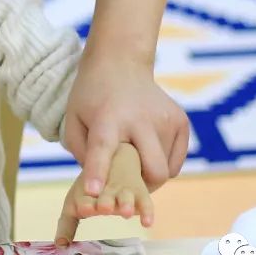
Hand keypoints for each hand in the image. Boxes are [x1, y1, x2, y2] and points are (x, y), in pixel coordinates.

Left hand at [56, 144, 153, 244]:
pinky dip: (147, 212)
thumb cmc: (90, 190)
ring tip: (125, 212)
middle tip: (103, 207)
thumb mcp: (75, 203)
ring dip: (125, 203)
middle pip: (105, 197)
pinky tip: (147, 223)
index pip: (84, 199)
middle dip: (104, 202)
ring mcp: (123, 192)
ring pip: (125, 197)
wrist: (115, 160)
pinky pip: (145, 203)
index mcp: (86, 195)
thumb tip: (59, 246)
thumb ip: (67, 225)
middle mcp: (105, 192)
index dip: (84, 204)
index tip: (83, 209)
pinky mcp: (139, 194)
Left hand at [62, 49, 188, 195]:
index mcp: (108, 118)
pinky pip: (175, 163)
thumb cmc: (92, 96)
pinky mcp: (181, 121)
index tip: (92, 191)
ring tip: (133, 156)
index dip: (97, 171)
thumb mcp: (74, 119)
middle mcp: (141, 118)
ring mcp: (165, 119)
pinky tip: (146, 148)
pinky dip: (162, 165)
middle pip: (152, 169)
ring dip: (148, 174)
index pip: (102, 148)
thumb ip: (82, 153)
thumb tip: (103, 186)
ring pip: (165, 170)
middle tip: (126, 186)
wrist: (120, 63)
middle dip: (141, 188)